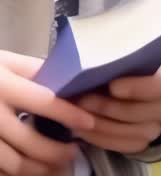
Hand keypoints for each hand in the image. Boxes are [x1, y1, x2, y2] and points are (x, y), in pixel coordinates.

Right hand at [0, 49, 96, 174]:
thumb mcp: (5, 61)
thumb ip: (32, 69)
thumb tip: (67, 78)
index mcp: (4, 85)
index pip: (44, 102)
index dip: (69, 114)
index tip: (88, 122)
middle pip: (29, 143)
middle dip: (56, 152)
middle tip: (74, 153)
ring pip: (13, 165)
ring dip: (39, 169)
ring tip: (56, 166)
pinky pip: (0, 170)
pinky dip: (16, 174)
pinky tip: (29, 171)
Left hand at [71, 57, 160, 154]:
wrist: (150, 79)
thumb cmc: (140, 59)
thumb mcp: (139, 49)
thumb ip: (126, 50)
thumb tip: (100, 47)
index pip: (159, 86)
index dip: (135, 88)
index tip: (111, 85)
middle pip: (136, 113)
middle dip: (105, 108)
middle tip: (80, 100)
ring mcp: (157, 129)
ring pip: (126, 133)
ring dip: (97, 125)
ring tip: (75, 115)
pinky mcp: (143, 143)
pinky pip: (121, 147)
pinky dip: (99, 139)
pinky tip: (81, 129)